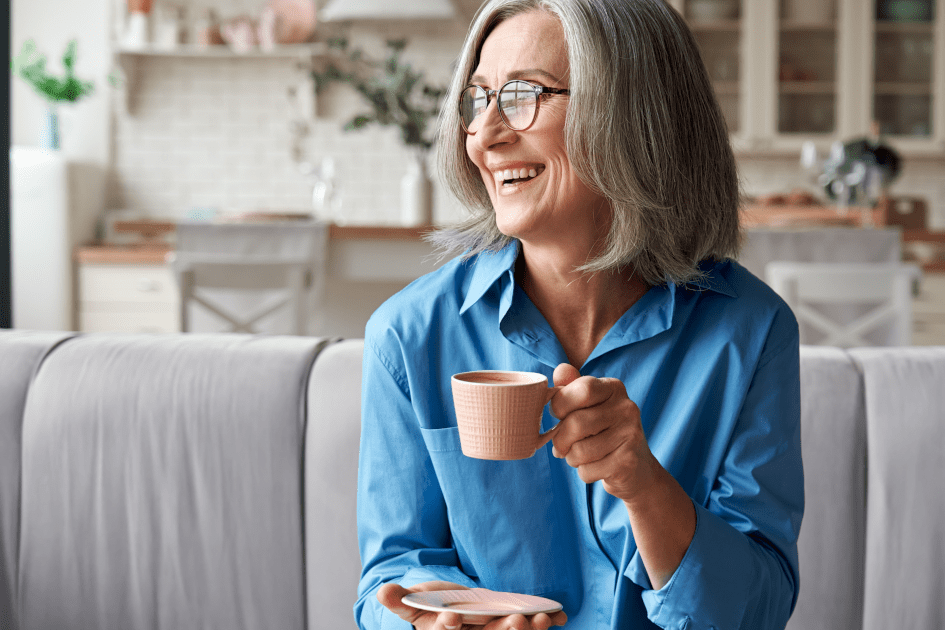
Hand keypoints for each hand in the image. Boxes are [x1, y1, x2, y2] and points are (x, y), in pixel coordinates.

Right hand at [377, 581, 566, 629]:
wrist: (451, 608)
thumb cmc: (431, 606)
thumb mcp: (413, 602)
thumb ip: (400, 600)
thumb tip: (382, 591)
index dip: (449, 627)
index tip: (453, 618)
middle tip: (515, 622)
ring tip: (540, 619)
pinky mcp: (508, 627)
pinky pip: (528, 629)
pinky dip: (542, 623)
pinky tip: (557, 616)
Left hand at [549, 363, 661, 505]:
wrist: (636, 469)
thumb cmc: (603, 432)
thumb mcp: (589, 406)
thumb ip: (572, 388)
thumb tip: (560, 369)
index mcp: (614, 388)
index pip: (581, 389)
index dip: (560, 405)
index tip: (559, 415)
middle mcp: (627, 408)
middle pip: (576, 423)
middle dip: (560, 440)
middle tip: (562, 446)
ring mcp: (631, 435)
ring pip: (579, 451)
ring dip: (571, 458)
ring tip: (580, 456)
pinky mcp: (628, 462)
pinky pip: (588, 470)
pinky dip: (584, 472)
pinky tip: (596, 467)